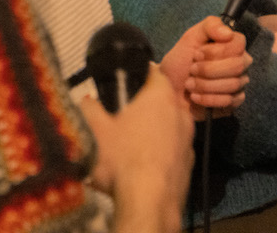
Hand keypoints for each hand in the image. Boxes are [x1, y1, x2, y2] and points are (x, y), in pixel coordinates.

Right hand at [80, 64, 193, 232]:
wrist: (148, 204)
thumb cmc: (122, 159)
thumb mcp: (94, 129)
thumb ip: (89, 108)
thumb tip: (87, 101)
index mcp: (160, 97)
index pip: (154, 71)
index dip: (139, 72)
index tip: (128, 78)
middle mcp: (181, 114)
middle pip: (162, 100)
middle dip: (145, 105)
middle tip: (124, 113)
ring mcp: (189, 140)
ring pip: (170, 126)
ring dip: (155, 129)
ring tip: (132, 142)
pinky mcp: (189, 165)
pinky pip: (173, 150)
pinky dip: (162, 152)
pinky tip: (144, 164)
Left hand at [160, 16, 250, 118]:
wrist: (168, 90)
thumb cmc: (180, 63)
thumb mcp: (190, 38)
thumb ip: (210, 26)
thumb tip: (228, 33)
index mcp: (231, 45)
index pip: (238, 45)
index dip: (216, 51)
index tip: (197, 54)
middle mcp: (239, 63)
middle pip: (237, 66)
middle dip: (208, 70)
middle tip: (192, 70)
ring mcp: (239, 83)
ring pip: (233, 85)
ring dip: (205, 85)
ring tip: (190, 84)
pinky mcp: (233, 102)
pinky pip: (229, 101)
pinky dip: (207, 99)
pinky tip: (195, 96)